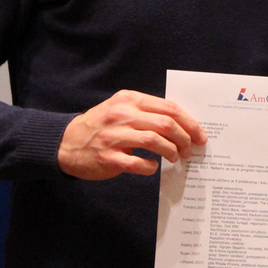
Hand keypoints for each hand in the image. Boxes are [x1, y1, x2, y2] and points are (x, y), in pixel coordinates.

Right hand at [57, 90, 206, 179]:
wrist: (66, 142)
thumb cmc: (101, 126)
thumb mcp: (121, 108)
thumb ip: (147, 112)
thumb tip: (182, 124)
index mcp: (129, 100)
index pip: (168, 108)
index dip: (189, 122)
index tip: (200, 135)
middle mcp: (122, 115)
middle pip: (166, 124)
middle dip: (184, 138)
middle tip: (190, 150)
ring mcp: (114, 136)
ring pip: (155, 141)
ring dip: (171, 152)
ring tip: (176, 158)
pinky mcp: (108, 157)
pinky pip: (138, 163)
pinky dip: (150, 167)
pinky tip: (152, 167)